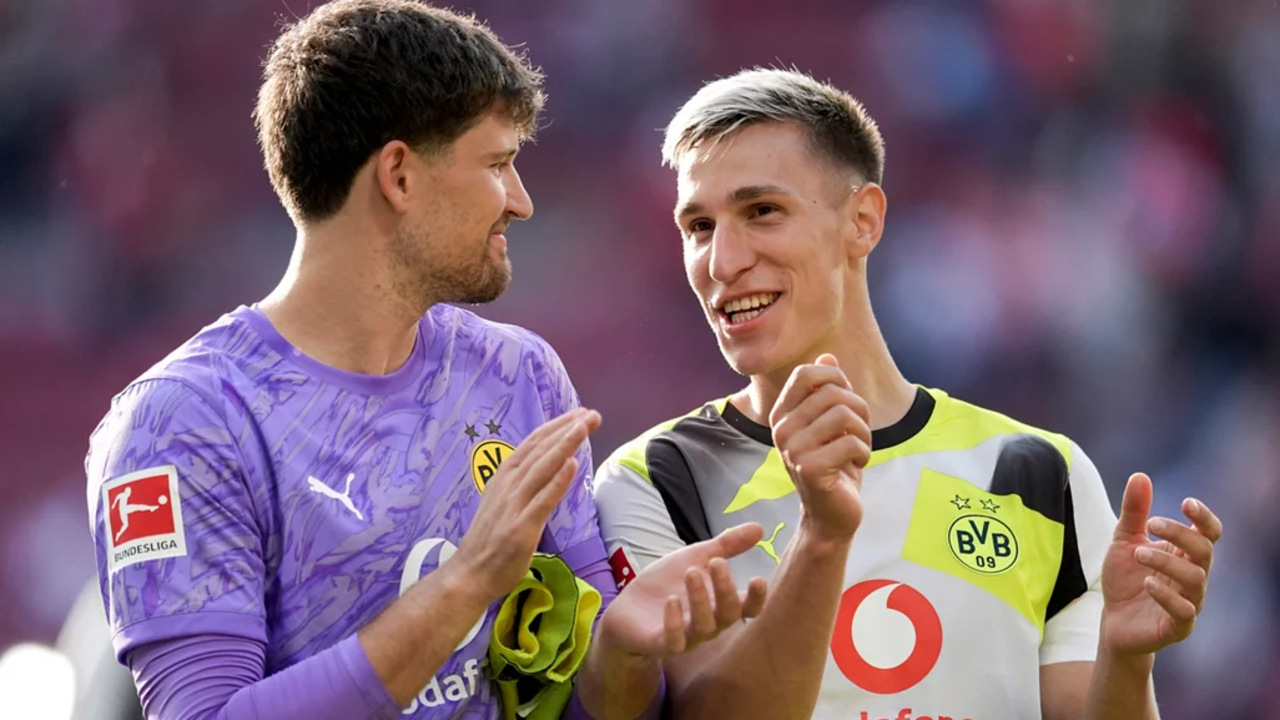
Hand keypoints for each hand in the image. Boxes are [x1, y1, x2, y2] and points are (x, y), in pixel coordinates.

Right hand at [453, 408, 601, 602]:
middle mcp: (508, 486)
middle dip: (566, 429)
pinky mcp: (521, 528)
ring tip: (584, 426)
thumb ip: (522, 484)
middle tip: (591, 413)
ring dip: (564, 445)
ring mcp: (514, 506)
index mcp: (503, 478)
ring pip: (543, 468)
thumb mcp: (502, 503)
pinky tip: (572, 463)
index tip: (578, 414)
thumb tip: (547, 467)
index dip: (556, 427)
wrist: (469, 575)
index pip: (533, 445)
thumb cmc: (489, 542)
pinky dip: (557, 481)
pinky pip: (543, 500)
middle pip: (540, 451)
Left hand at [598, 524, 769, 658]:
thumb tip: (760, 528)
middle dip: (725, 589)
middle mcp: (709, 624)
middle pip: (728, 615)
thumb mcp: (695, 558)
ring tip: (691, 572)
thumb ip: (726, 546)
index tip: (758, 578)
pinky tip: (671, 600)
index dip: (756, 598)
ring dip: (700, 599)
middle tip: (716, 562)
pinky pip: (674, 640)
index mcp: (720, 604)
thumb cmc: (667, 583)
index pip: (747, 608)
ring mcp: (687, 636)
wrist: (628, 608)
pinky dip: (675, 622)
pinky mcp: (662, 643)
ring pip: (704, 627)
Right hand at [770, 354, 869, 540]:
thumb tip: (827, 357)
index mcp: (782, 414)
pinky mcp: (810, 469)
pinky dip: (864, 453)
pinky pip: (852, 443)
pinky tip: (856, 465)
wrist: (830, 515)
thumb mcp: (831, 424)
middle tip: (859, 431)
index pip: (807, 373)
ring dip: (864, 433)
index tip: (847, 401)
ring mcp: (793, 449)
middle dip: (859, 409)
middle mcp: (781, 429)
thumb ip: (827, 391)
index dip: (836, 378)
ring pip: (845, 415)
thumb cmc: (833, 466)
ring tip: (858, 448)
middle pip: (833, 392)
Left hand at [1100, 473, 1221, 655]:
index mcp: (1185, 554)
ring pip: (1196, 579)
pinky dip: (1166, 595)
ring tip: (1138, 553)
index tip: (1187, 503)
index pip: (1210, 533)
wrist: (1113, 621)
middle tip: (1152, 525)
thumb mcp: (1123, 540)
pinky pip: (1184, 611)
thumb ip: (1134, 512)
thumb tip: (1140, 476)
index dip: (1205, 518)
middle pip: (1205, 551)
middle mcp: (1193, 576)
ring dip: (1167, 561)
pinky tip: (1146, 582)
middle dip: (1180, 534)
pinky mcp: (1179, 626)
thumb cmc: (1125, 578)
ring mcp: (1190, 602)